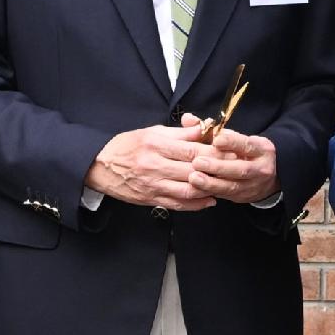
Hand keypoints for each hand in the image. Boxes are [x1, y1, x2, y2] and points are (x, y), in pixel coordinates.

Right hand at [89, 125, 222, 210]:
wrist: (99, 165)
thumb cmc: (127, 146)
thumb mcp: (152, 132)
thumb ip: (179, 133)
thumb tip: (204, 129)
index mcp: (155, 144)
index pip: (191, 149)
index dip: (214, 152)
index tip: (231, 151)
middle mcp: (154, 165)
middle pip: (193, 170)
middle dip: (216, 170)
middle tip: (235, 169)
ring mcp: (152, 185)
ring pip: (188, 190)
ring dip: (209, 189)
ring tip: (224, 185)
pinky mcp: (150, 199)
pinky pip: (177, 204)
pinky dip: (195, 205)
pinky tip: (208, 200)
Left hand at [191, 124, 279, 205]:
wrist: (266, 177)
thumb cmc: (246, 152)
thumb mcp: (238, 137)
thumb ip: (213, 129)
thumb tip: (189, 119)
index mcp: (262, 149)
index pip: (247, 145)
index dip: (232, 142)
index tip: (216, 140)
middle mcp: (260, 169)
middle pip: (240, 169)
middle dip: (218, 166)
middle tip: (197, 162)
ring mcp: (252, 186)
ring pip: (232, 186)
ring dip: (211, 183)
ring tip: (194, 178)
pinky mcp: (241, 197)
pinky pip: (225, 196)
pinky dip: (209, 192)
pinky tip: (196, 189)